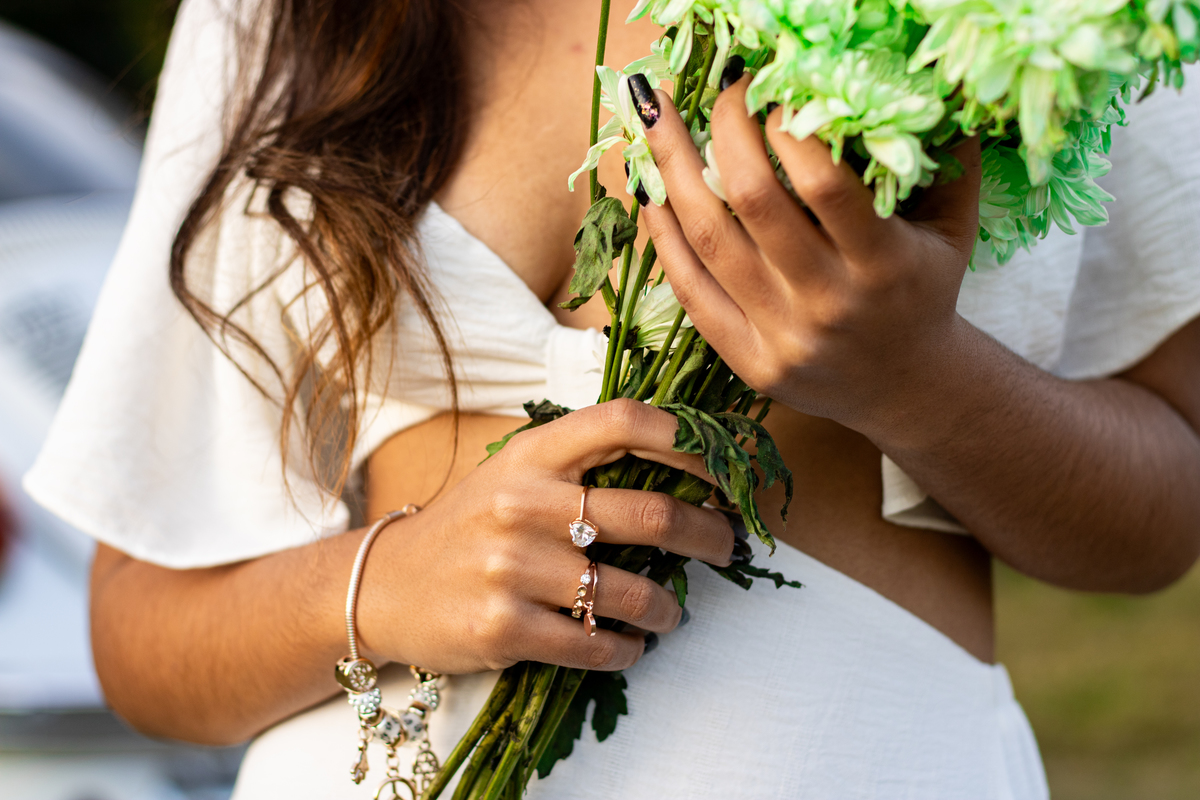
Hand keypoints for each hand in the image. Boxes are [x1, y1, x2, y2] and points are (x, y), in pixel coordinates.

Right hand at [357, 399, 733, 673]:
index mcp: (531, 454)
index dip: (687, 439)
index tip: (725, 466)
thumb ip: (579, 464)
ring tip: (672, 612)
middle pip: (651, 514)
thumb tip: (682, 474)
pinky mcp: (503, 628)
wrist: (383, 586)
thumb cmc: (469, 525)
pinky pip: (596, 643)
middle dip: (709, 535)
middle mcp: (523, 503)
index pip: (623, 422)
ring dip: (669, 608)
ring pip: (633, 592)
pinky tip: (629, 643)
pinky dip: (627, 649)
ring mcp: (511, 568)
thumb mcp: (513, 473)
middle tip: (727, 547)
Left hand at [635, 73, 981, 436]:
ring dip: (672, 170)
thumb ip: (948, 160)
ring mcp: (782, 337)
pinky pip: (691, 290)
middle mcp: (829, 303)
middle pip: (755, 201)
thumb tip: (929, 87)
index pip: (824, 184)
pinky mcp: (748, 361)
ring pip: (709, 240)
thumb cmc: (924, 291)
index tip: (773, 88)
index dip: (788, 127)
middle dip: (725, 131)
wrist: (907, 388)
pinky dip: (664, 236)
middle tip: (719, 92)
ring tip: (654, 118)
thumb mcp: (953, 229)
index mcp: (884, 264)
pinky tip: (650, 191)